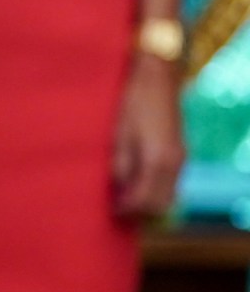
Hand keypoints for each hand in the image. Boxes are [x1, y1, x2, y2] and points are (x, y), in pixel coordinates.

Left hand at [113, 56, 183, 220]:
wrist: (157, 79)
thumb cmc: (132, 102)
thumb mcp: (119, 133)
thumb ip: (120, 163)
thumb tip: (118, 187)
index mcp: (157, 160)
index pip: (144, 199)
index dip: (127, 208)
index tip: (111, 211)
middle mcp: (173, 163)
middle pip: (161, 203)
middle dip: (140, 211)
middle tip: (118, 210)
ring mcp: (180, 158)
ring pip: (169, 195)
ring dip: (150, 201)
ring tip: (125, 198)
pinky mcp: (180, 152)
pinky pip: (171, 182)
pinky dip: (156, 189)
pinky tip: (137, 183)